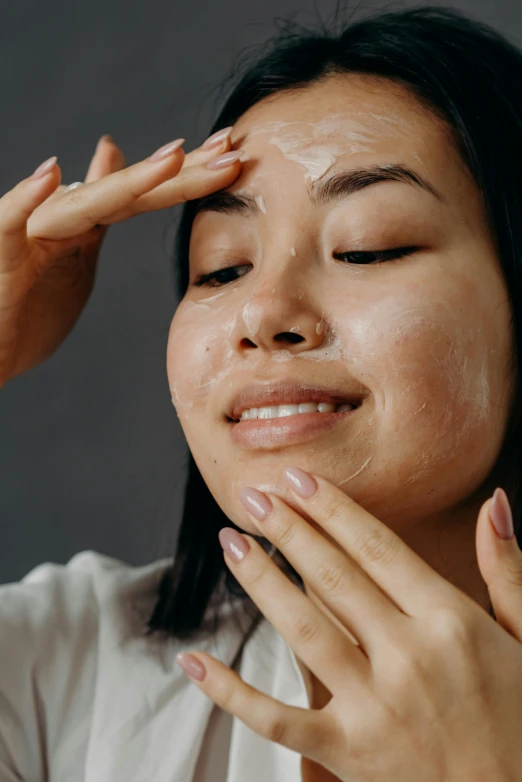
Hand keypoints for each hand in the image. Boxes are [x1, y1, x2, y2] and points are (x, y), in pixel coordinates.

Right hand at [0, 129, 241, 384]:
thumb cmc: (24, 308)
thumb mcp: (73, 253)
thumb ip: (96, 209)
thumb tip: (113, 157)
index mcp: (88, 227)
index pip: (147, 195)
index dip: (190, 175)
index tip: (236, 156)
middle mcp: (64, 220)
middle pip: (129, 192)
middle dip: (183, 171)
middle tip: (233, 148)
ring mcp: (32, 235)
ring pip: (84, 204)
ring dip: (129, 181)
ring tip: (174, 159)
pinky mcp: (1, 257)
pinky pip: (10, 225)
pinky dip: (26, 201)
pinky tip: (50, 174)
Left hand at [176, 467, 521, 780]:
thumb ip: (507, 569)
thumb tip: (494, 502)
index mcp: (451, 621)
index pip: (376, 547)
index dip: (331, 508)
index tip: (297, 478)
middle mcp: (410, 656)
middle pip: (332, 576)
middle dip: (287, 528)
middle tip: (251, 494)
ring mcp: (376, 707)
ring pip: (302, 629)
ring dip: (260, 580)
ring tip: (231, 541)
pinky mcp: (349, 754)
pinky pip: (277, 718)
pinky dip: (231, 691)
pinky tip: (194, 659)